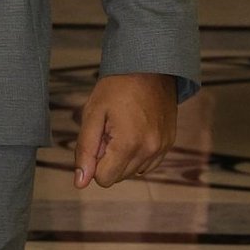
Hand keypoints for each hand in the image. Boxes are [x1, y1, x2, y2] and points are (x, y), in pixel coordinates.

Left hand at [73, 71, 181, 188]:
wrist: (149, 66)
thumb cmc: (116, 87)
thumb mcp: (93, 114)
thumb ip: (85, 150)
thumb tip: (80, 183)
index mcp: (129, 144)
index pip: (104, 179)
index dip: (95, 161)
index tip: (98, 137)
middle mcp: (149, 151)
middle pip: (119, 177)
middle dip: (109, 158)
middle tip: (110, 129)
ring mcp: (162, 148)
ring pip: (133, 172)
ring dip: (124, 157)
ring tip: (123, 128)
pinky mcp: (169, 143)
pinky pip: (148, 164)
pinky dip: (138, 154)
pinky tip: (135, 132)